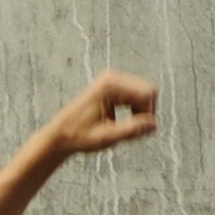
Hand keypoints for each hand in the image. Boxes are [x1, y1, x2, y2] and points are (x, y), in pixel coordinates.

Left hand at [39, 70, 159, 156]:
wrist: (60, 134)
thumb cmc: (78, 136)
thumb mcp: (107, 137)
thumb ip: (131, 130)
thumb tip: (154, 124)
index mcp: (111, 85)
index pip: (148, 93)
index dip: (148, 115)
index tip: (136, 131)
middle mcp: (113, 77)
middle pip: (149, 90)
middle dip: (146, 112)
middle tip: (131, 130)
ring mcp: (113, 80)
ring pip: (145, 93)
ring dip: (140, 112)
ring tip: (124, 127)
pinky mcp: (113, 86)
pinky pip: (136, 95)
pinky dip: (135, 109)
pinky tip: (121, 121)